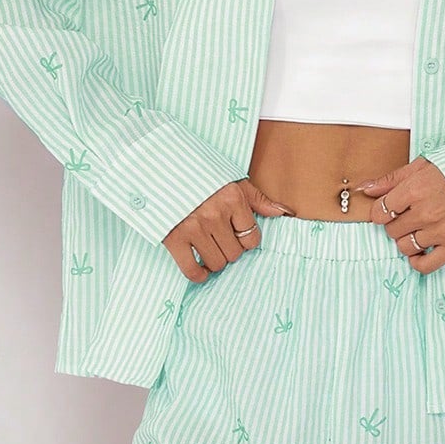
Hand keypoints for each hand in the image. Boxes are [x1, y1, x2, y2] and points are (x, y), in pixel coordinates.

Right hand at [163, 178, 292, 281]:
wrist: (160, 169)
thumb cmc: (199, 176)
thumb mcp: (231, 181)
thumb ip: (257, 199)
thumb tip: (284, 212)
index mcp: (232, 199)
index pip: (252, 238)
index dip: (245, 238)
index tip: (235, 233)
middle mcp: (214, 214)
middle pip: (235, 254)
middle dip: (229, 249)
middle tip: (219, 239)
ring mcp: (193, 227)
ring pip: (217, 263)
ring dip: (214, 260)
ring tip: (208, 247)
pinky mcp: (173, 238)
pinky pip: (192, 270)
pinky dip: (198, 274)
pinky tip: (200, 269)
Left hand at [355, 158, 444, 270]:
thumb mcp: (421, 167)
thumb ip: (391, 180)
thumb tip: (365, 189)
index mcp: (415, 190)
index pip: (380, 212)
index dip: (381, 211)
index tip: (390, 208)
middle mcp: (426, 213)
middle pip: (391, 230)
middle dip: (396, 222)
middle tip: (409, 214)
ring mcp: (440, 231)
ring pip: (404, 247)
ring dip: (407, 239)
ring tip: (418, 228)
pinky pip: (425, 265)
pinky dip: (418, 261)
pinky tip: (421, 249)